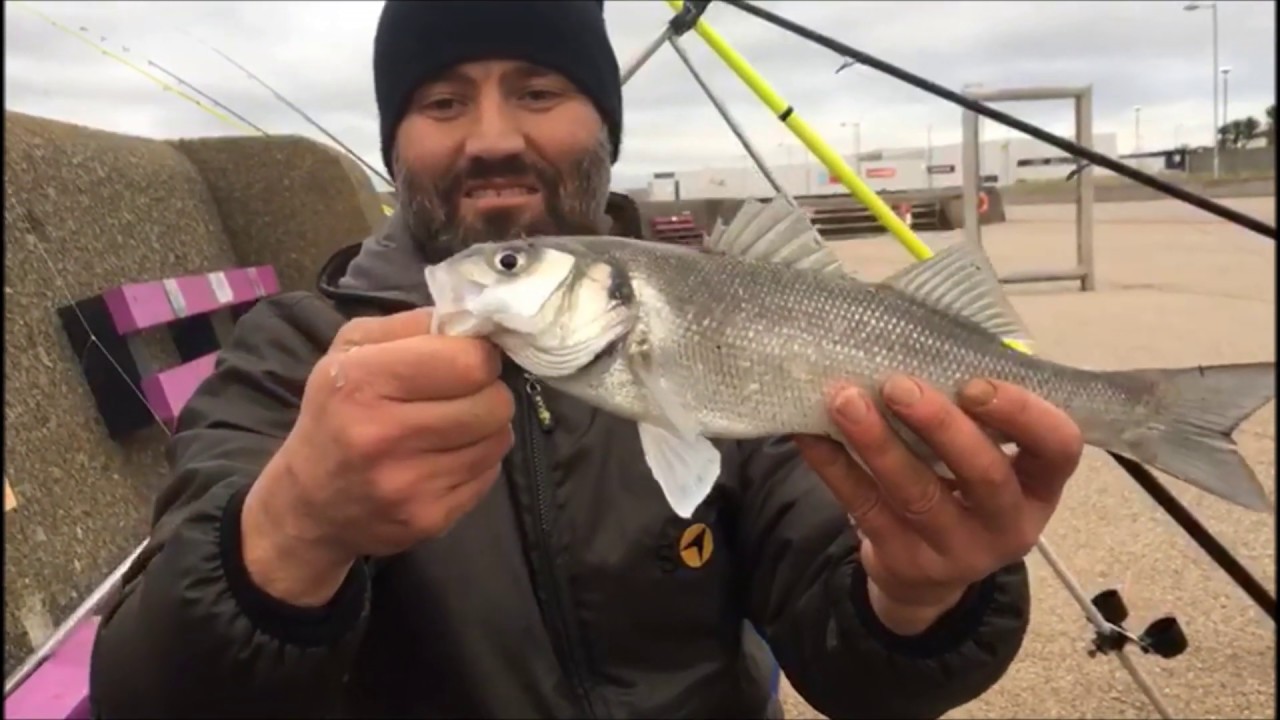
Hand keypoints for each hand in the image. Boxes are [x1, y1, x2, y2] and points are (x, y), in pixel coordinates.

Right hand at [241, 307, 514, 605]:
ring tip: (452, 425)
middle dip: (487, 391)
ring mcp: (410, 484)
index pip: (469, 362)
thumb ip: (412, 326)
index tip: (467, 358)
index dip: (479, 355)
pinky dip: (477, 460)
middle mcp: (385, 435)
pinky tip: (445, 457)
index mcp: (362, 382)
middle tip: (463, 393)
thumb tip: (474, 319)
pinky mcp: (431, 517)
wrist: (308, 505)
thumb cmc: (335, 413)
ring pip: (499, 438)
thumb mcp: (349, 350)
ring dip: (485, 427)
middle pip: (494, 401)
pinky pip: (490, 473)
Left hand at [794, 374, 1082, 634]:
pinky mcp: (901, 560)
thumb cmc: (960, 488)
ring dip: (876, 442)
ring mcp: (955, 550)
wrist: (926, 575)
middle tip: (898, 385)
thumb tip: (924, 339)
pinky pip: (864, 507)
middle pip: (983, 475)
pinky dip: (834, 466)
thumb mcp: (989, 458)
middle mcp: (1007, 524)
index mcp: (1039, 485)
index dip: (1023, 412)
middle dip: (940, 425)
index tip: (974, 383)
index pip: (1057, 446)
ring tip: (844, 399)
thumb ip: (974, 413)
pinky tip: (810, 433)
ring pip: (916, 494)